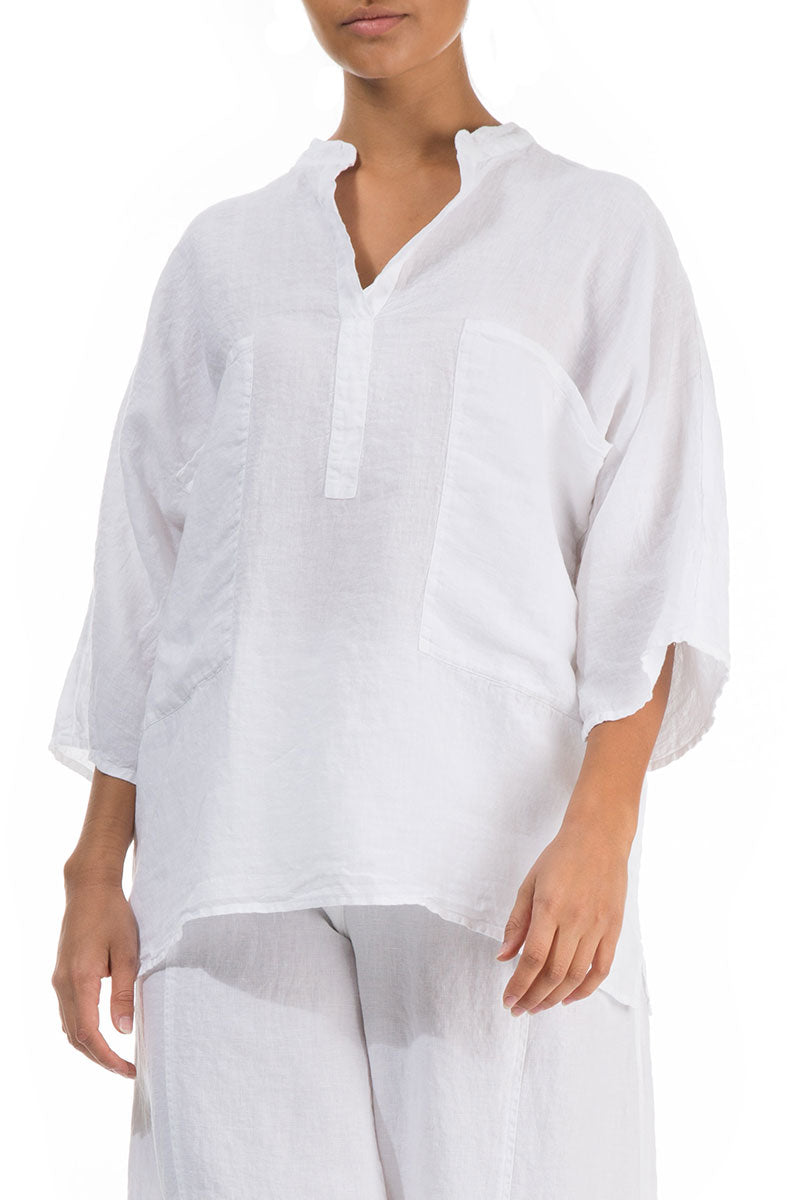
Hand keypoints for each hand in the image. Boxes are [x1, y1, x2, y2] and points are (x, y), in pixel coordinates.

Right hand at [51, 873, 139, 1077]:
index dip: (107, 1058)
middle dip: (100, 1058)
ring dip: (90, 1046)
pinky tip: (101, 1032)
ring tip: (117, 1056)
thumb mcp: (126, 953)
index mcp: (79, 981)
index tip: (128, 1069)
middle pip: (75, 1037)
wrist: (89, 889)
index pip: (89, 1034)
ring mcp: (59, 980)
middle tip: (126, 1069)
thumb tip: (122, 1031)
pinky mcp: (62, 975)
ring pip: (69, 1027)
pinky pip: (68, 1012)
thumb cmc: (112, 916)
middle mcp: (63, 985)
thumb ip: (123, 993)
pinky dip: (82, 1029)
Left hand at [496, 819, 629, 1014]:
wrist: (599, 837)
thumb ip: (516, 922)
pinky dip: (585, 988)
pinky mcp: (613, 929)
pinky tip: (568, 997)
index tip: (508, 999)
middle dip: (533, 998)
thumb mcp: (529, 883)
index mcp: (549, 907)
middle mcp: (575, 920)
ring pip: (576, 976)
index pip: (532, 958)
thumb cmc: (559, 857)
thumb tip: (503, 958)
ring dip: (555, 997)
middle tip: (520, 1009)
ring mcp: (597, 926)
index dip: (519, 984)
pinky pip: (601, 968)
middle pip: (553, 973)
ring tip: (539, 1006)